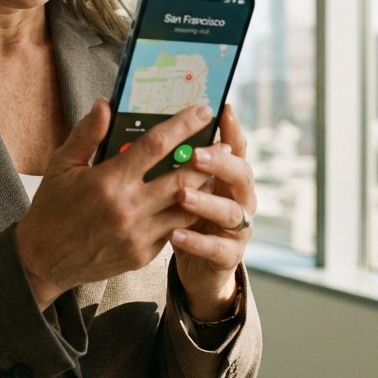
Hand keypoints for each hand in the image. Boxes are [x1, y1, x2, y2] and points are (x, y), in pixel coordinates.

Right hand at [14, 99, 214, 309]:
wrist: (43, 261)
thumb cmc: (52, 208)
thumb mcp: (62, 165)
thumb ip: (87, 134)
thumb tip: (106, 104)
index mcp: (107, 182)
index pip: (154, 146)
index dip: (182, 126)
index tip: (202, 111)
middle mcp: (127, 209)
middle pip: (182, 178)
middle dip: (207, 158)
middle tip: (223, 143)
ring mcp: (138, 235)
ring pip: (186, 208)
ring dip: (204, 188)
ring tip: (216, 171)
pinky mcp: (143, 255)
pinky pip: (174, 230)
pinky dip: (187, 212)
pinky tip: (194, 199)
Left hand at [169, 104, 256, 321]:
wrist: (197, 266)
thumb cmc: (184, 215)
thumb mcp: (178, 183)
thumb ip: (167, 154)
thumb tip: (137, 118)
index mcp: (228, 175)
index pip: (235, 146)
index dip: (232, 129)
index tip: (222, 111)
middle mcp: (240, 197)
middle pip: (241, 174)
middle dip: (220, 162)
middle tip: (195, 154)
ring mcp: (238, 227)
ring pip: (231, 211)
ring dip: (207, 202)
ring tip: (182, 195)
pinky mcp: (229, 255)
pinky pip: (217, 248)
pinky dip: (197, 242)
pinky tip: (175, 235)